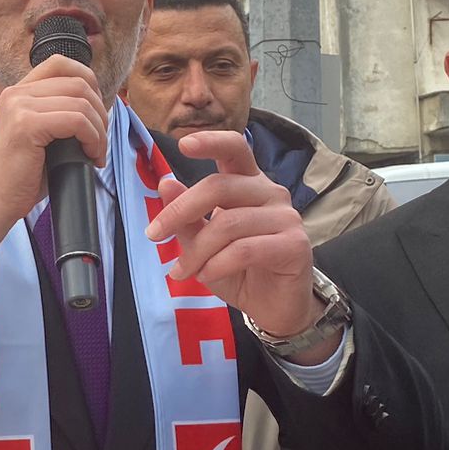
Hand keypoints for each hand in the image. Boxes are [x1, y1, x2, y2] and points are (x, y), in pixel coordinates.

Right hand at [0, 57, 106, 266]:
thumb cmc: (20, 176)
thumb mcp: (40, 135)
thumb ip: (58, 113)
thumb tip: (97, 107)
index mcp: (18, 92)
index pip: (61, 64)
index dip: (89, 83)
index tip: (96, 113)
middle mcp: (16, 93)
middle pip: (78, 81)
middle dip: (100, 110)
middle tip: (99, 139)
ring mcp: (20, 106)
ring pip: (81, 101)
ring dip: (99, 129)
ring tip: (96, 151)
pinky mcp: (26, 124)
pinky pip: (76, 120)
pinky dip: (93, 138)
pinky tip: (91, 155)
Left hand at [144, 131, 330, 359]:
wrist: (274, 307)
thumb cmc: (239, 270)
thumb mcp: (202, 244)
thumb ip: (188, 217)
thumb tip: (166, 184)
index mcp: (249, 183)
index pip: (235, 149)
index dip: (211, 142)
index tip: (182, 144)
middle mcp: (271, 192)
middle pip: (219, 187)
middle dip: (180, 211)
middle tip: (154, 235)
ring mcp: (286, 217)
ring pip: (228, 223)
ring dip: (197, 251)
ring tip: (182, 271)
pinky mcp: (295, 245)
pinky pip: (245, 249)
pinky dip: (218, 264)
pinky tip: (207, 275)